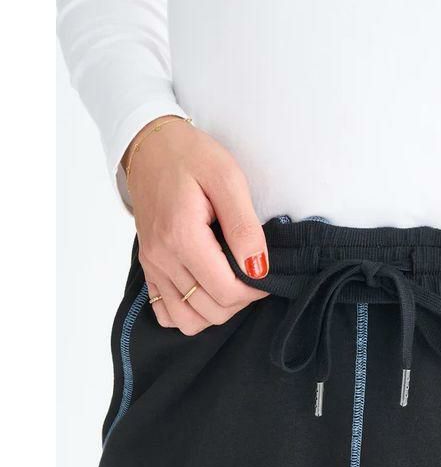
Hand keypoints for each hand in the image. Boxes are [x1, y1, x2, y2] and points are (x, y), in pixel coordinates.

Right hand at [124, 116, 268, 335]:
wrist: (150, 146)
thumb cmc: (191, 156)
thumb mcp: (228, 178)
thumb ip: (244, 226)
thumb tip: (258, 267)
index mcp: (182, 236)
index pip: (225, 292)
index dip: (255, 291)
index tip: (266, 272)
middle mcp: (162, 257)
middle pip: (210, 311)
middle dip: (240, 301)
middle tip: (252, 274)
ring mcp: (152, 265)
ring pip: (187, 321)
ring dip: (216, 310)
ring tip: (231, 283)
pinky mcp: (148, 267)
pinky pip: (166, 313)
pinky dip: (188, 312)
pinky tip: (206, 290)